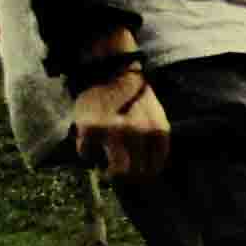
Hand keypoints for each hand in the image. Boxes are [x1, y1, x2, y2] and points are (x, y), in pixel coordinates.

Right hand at [68, 62, 170, 184]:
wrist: (109, 70)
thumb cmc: (133, 96)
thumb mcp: (155, 116)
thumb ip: (154, 142)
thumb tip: (147, 172)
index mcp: (158, 130)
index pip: (154, 168)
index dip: (143, 174)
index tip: (135, 173)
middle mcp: (138, 133)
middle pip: (135, 173)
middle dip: (126, 176)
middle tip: (117, 171)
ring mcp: (114, 132)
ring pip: (115, 172)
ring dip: (108, 172)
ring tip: (104, 166)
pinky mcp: (91, 130)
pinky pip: (88, 155)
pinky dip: (87, 152)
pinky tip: (90, 142)